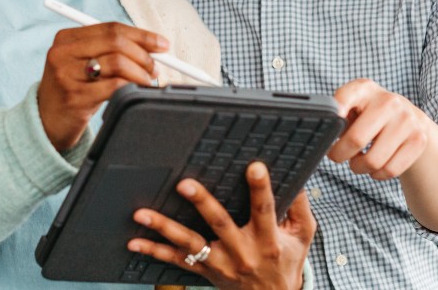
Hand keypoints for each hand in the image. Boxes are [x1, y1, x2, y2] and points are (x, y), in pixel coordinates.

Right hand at [38, 23, 166, 150]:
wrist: (47, 122)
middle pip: (116, 42)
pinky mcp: (75, 96)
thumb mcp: (85, 64)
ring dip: (140, 73)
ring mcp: (66, 74)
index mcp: (66, 38)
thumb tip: (153, 46)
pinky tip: (133, 92)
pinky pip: (114, 86)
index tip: (162, 45)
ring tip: (145, 82)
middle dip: (143, 55)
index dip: (141, 35)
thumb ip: (111, 51)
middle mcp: (62, 52)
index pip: (111, 28)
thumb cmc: (76, 90)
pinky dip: (130, 87)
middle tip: (155, 68)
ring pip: (118, 62)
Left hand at [127, 162, 313, 289]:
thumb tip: (296, 177)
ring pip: (191, 244)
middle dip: (202, 203)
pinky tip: (134, 242)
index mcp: (268, 238)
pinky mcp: (206, 271)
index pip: (264, 209)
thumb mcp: (302, 235)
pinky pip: (177, 261)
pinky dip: (154, 251)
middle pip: (220, 224)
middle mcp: (243, 252)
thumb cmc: (287, 262)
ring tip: (143, 214)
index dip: (260, 188)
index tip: (254, 166)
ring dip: (165, 227)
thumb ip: (299, 206)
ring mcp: (221, 263)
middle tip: (185, 184)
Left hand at [328, 78, 430, 178]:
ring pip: (373, 160)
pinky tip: (374, 167)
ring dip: (359, 168)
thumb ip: (337, 115)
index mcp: (365, 89)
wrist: (410, 117)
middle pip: (356, 139)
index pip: (346, 97)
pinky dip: (377, 174)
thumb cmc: (369, 114)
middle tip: (338, 156)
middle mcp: (388, 101)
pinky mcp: (419, 140)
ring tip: (357, 162)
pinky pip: (390, 170)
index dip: (336, 111)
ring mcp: (407, 120)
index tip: (330, 124)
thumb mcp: (353, 106)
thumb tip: (325, 135)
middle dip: (340, 155)